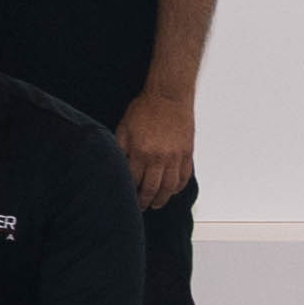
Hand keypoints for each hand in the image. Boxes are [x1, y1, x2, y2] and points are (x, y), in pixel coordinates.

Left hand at [117, 86, 197, 209]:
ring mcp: (176, 157)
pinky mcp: (187, 153)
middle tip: (140, 208)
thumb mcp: (124, 127)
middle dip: (144, 202)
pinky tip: (173, 191)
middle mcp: (159, 158)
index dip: (128, 192)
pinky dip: (179, 187)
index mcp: (140, 152)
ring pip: (170, 187)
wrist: (169, 96)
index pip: (133, 180)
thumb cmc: (144, 109)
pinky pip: (184, 176)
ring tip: (156, 204)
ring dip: (163, 199)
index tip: (125, 198)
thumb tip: (116, 166)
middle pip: (152, 189)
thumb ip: (120, 148)